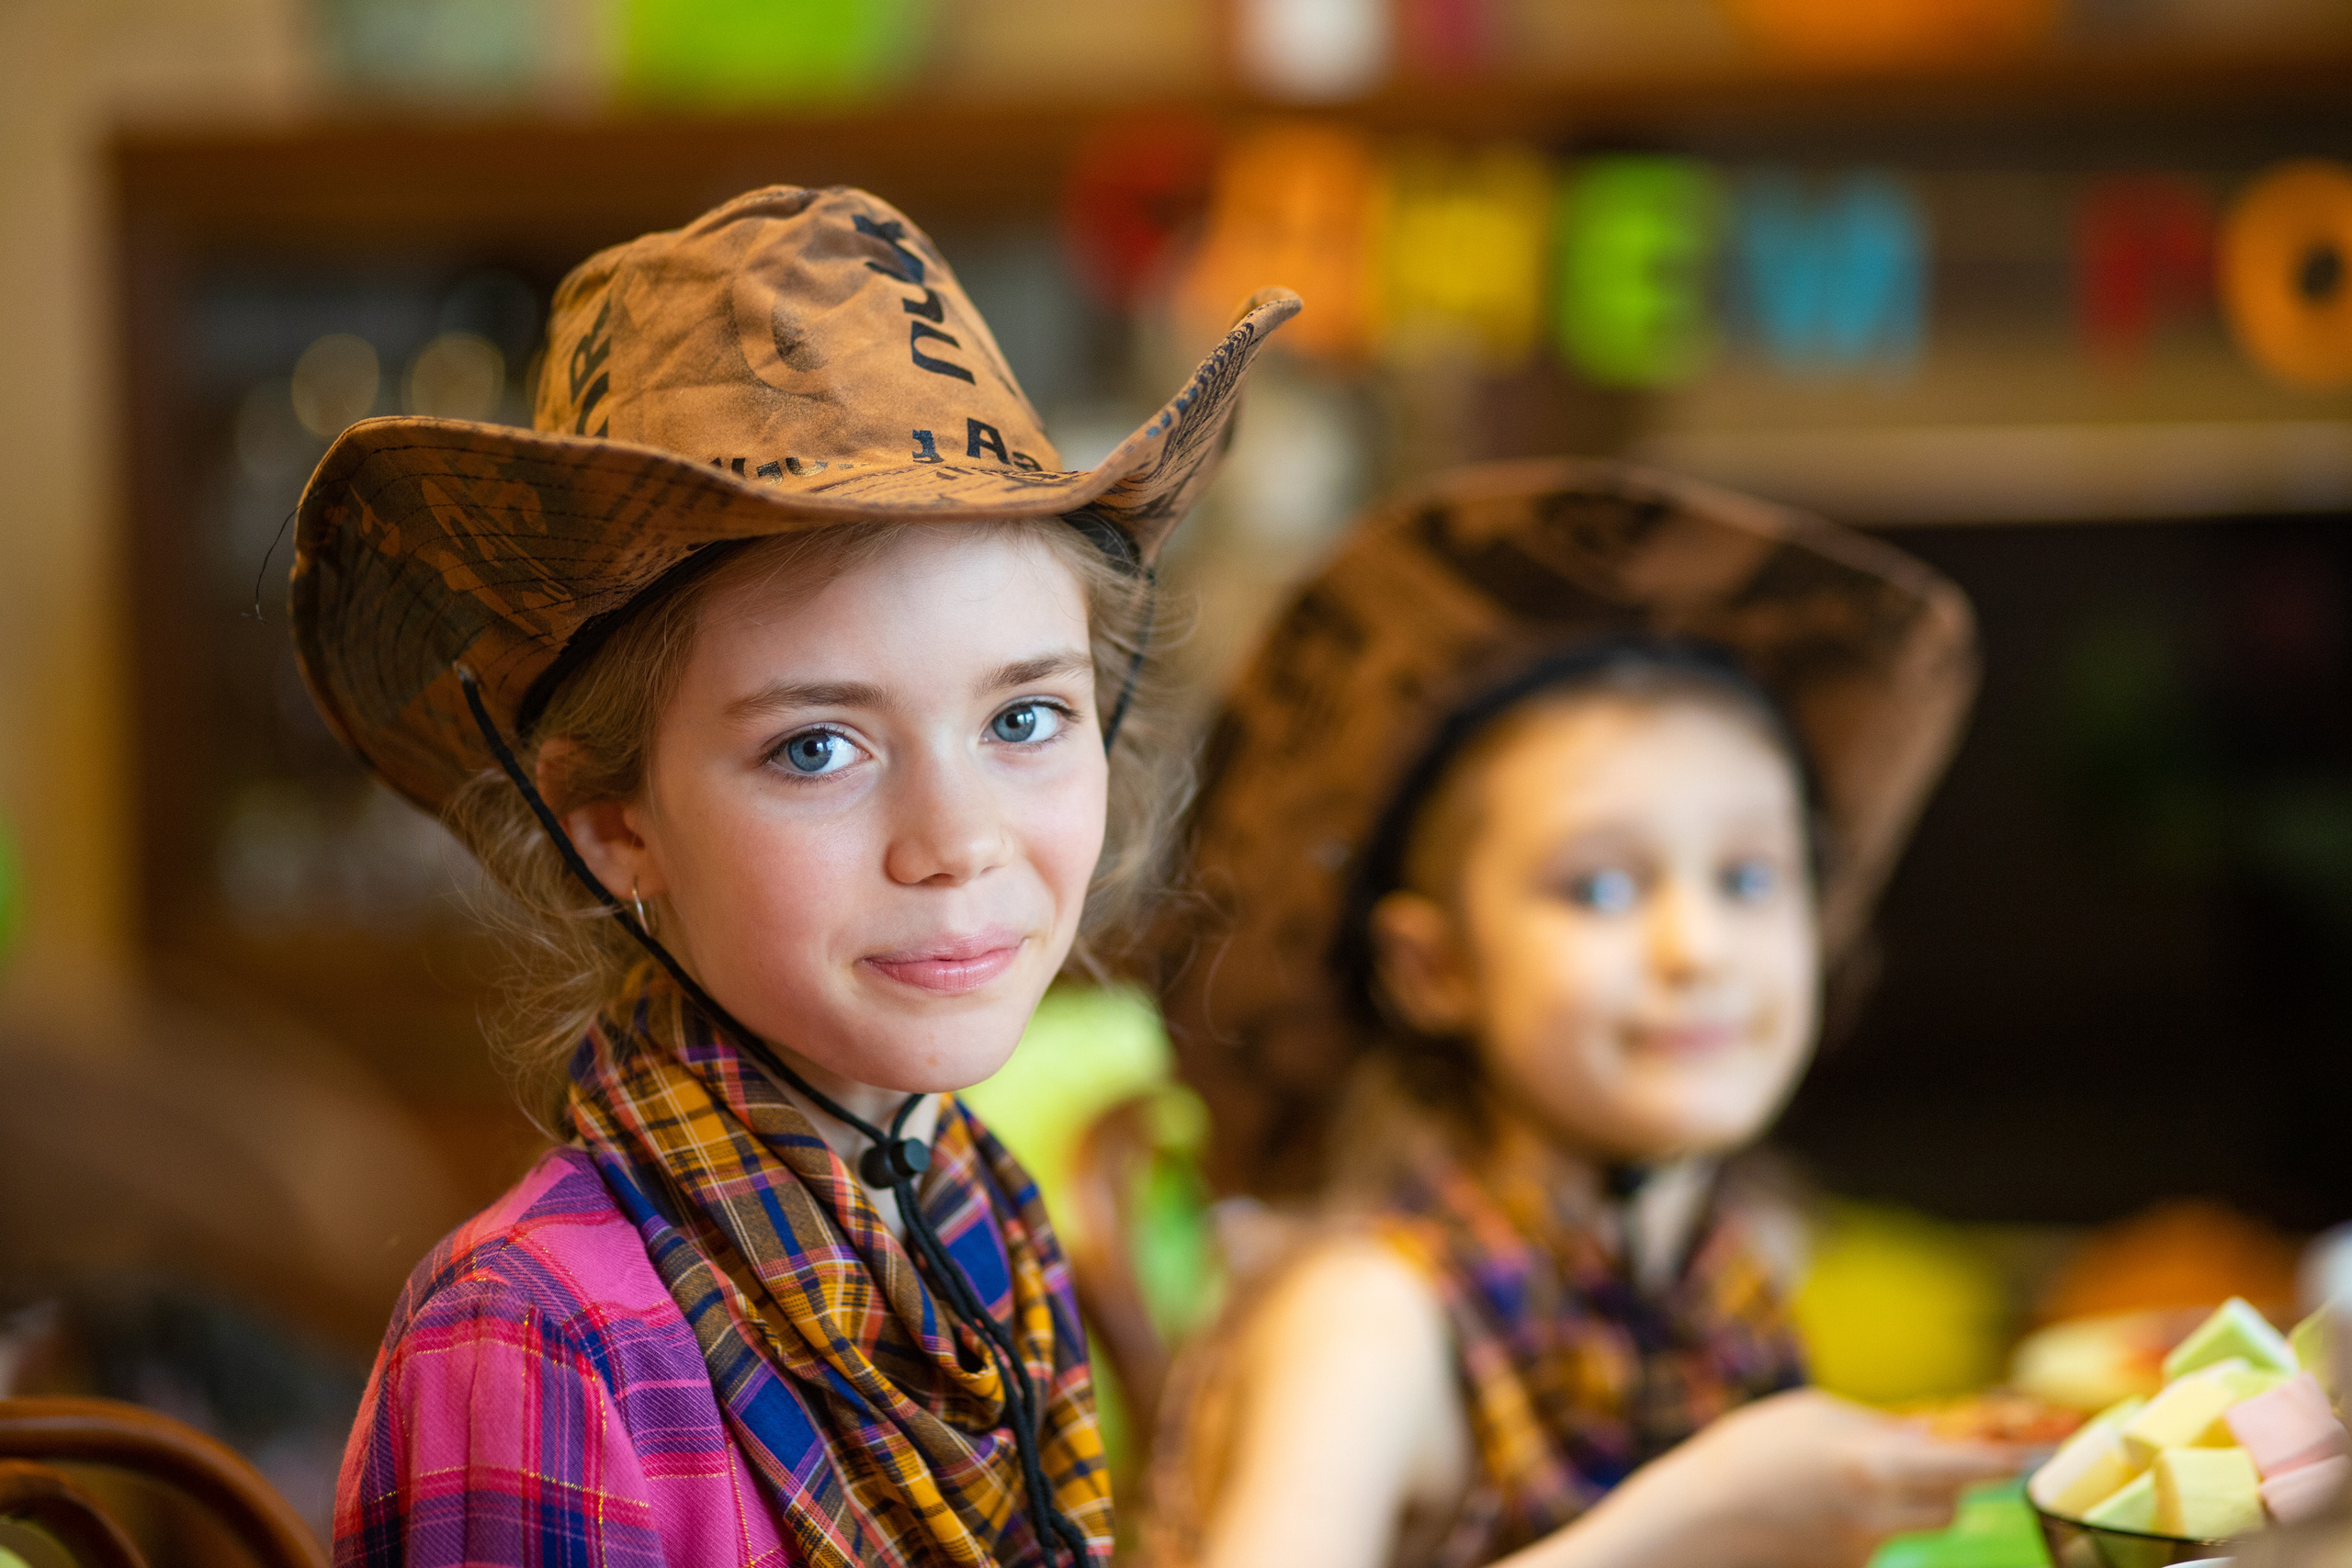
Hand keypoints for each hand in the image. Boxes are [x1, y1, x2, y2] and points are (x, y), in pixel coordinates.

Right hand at [1573, 1390, 2020, 1567]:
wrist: (1689, 1531)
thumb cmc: (1743, 1458)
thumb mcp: (1807, 1416)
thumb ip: (1872, 1426)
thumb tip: (1920, 1436)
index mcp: (1875, 1464)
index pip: (1969, 1461)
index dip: (2015, 1454)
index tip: (2049, 1444)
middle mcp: (1882, 1514)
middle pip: (1952, 1503)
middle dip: (1953, 1481)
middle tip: (1942, 1458)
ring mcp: (1865, 1550)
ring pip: (1914, 1525)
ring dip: (1908, 1503)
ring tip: (1851, 1481)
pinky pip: (1873, 1542)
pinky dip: (1859, 1524)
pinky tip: (1812, 1512)